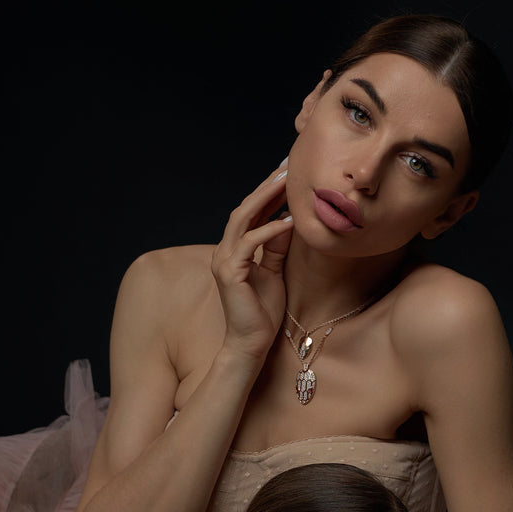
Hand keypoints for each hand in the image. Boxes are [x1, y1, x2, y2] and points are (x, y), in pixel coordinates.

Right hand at [211, 163, 293, 361]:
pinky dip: (269, 230)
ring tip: (286, 183)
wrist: (251, 344)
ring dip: (265, 199)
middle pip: (244, 209)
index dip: (267, 193)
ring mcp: (225, 261)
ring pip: (243, 220)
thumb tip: (286, 221)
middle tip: (287, 167)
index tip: (287, 174)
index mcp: (234, 250)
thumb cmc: (262, 313)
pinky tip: (288, 221)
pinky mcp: (231, 273)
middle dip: (266, 187)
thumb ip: (275, 247)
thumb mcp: (274, 272)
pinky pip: (250, 243)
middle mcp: (225, 251)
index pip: (250, 213)